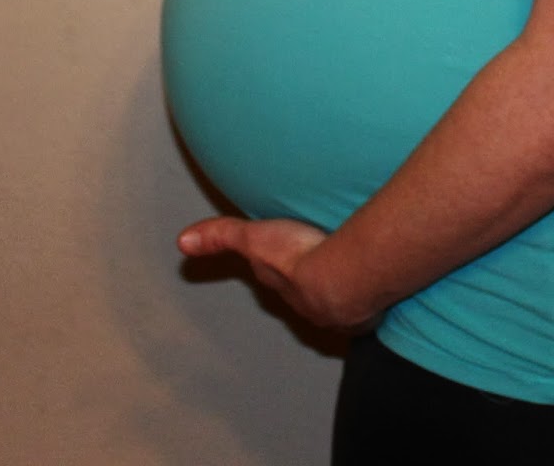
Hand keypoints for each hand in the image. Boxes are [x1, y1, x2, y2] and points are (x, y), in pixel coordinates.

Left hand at [177, 216, 371, 329]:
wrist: (343, 278)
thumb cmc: (300, 256)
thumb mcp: (253, 236)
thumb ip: (221, 235)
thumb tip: (181, 240)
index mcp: (280, 282)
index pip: (273, 274)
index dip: (274, 263)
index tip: (278, 255)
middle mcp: (304, 302)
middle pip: (302, 291)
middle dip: (307, 280)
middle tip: (317, 262)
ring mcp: (334, 313)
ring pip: (333, 302)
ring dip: (338, 291)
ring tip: (348, 277)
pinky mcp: (362, 318)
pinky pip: (362, 312)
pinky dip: (365, 305)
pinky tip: (372, 296)